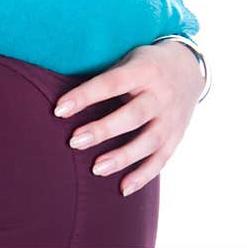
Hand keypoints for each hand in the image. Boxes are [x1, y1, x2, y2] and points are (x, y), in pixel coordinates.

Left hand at [53, 39, 204, 196]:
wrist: (188, 67)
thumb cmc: (143, 64)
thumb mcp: (126, 59)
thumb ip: (103, 77)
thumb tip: (64, 99)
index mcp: (143, 70)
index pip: (110, 84)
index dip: (85, 96)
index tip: (59, 110)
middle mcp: (161, 94)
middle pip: (132, 115)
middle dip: (103, 130)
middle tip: (74, 142)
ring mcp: (173, 117)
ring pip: (149, 141)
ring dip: (122, 157)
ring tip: (96, 169)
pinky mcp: (178, 135)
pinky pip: (162, 159)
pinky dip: (143, 175)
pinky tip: (123, 188)